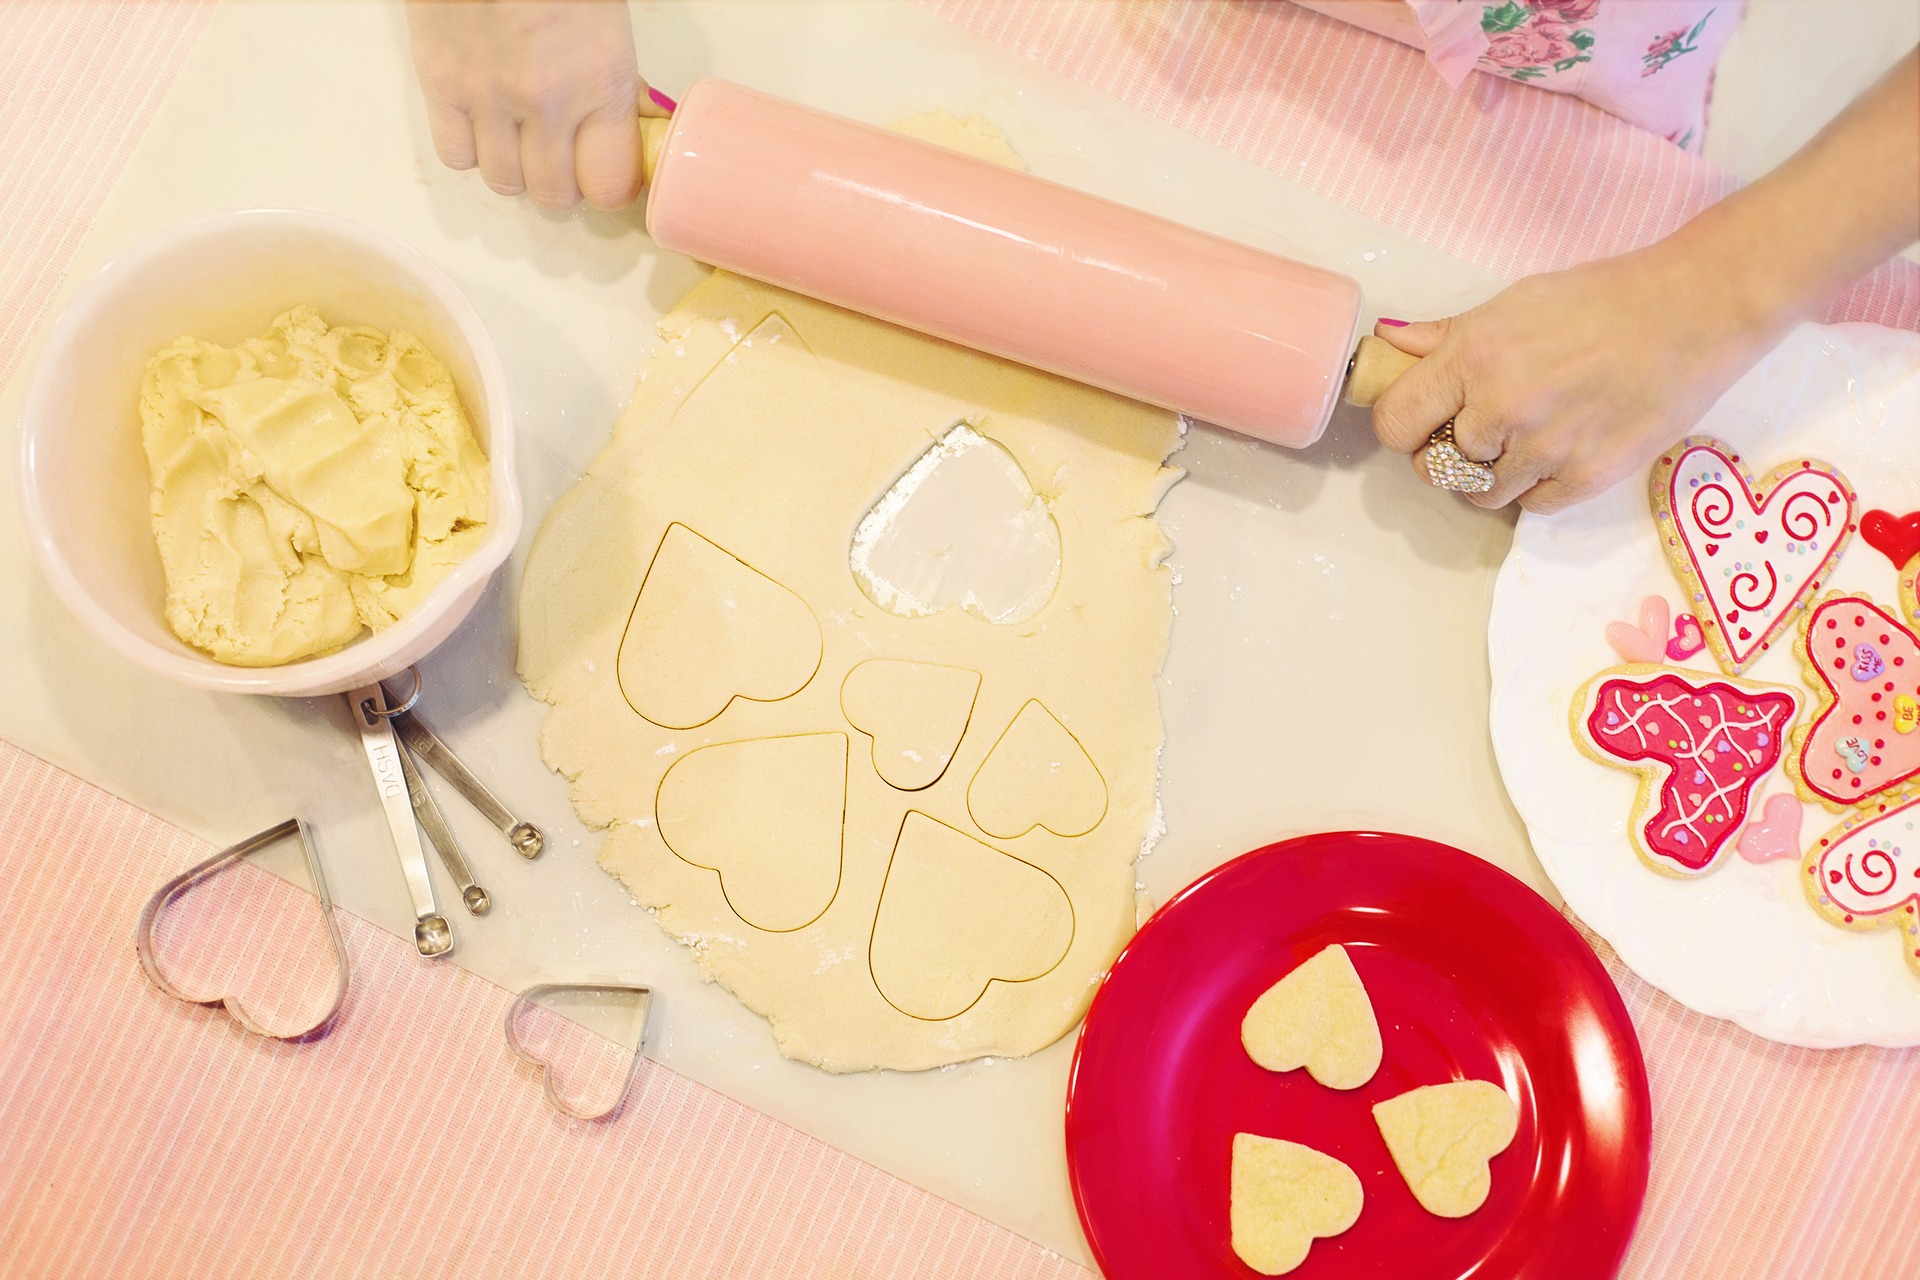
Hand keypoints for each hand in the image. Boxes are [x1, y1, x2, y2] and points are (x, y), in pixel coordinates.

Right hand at [405, 0, 669, 209]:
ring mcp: (489, 97)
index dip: (607, 186)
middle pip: (554, 195)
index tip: (605, 171)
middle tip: (562, 154)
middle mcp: (548, 101)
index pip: (610, 187)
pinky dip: (469, 148)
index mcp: (601, 78)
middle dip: (561, 182)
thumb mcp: (609, 15)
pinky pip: (455, 156)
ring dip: (514, 168)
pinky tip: (481, 120)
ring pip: (503, 183)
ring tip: (519, 135)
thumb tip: (638, 118)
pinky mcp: (440, 84)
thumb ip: (621, 77)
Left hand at [1369, 246, 1781, 513]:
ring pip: (1481, 494)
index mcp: (1473, 358)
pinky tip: (1558, 451)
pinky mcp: (1588, 476)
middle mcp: (1501, 408)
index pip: (1395, 423)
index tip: (1422, 421)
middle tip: (1479, 431)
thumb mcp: (1514, 302)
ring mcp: (1545, 448)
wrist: (1695, 311)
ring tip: (1525, 438)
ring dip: (1492, 475)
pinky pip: (1533, 506)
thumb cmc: (1603, 298)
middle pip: (1435, 468)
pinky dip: (1537, 487)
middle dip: (1448, 454)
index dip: (1404, 425)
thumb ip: (1446, 336)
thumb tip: (1388, 346)